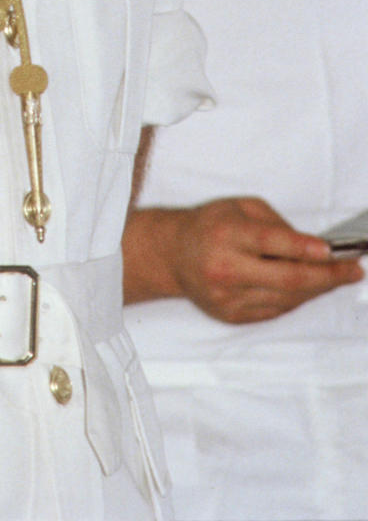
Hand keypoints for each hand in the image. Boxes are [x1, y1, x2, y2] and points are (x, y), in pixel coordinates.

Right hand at [161, 196, 363, 323]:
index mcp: (225, 233)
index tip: (332, 251)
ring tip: (337, 277)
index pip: (270, 241)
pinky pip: (276, 309)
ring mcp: (228, 297)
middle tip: (353, 271)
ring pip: (287, 298)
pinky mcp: (231, 316)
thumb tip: (313, 247)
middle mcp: (225, 267)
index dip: (303, 247)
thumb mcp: (239, 207)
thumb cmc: (211, 225)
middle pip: (287, 278)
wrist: (173, 255)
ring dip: (317, 288)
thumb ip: (275, 223)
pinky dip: (296, 298)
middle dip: (327, 276)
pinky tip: (307, 286)